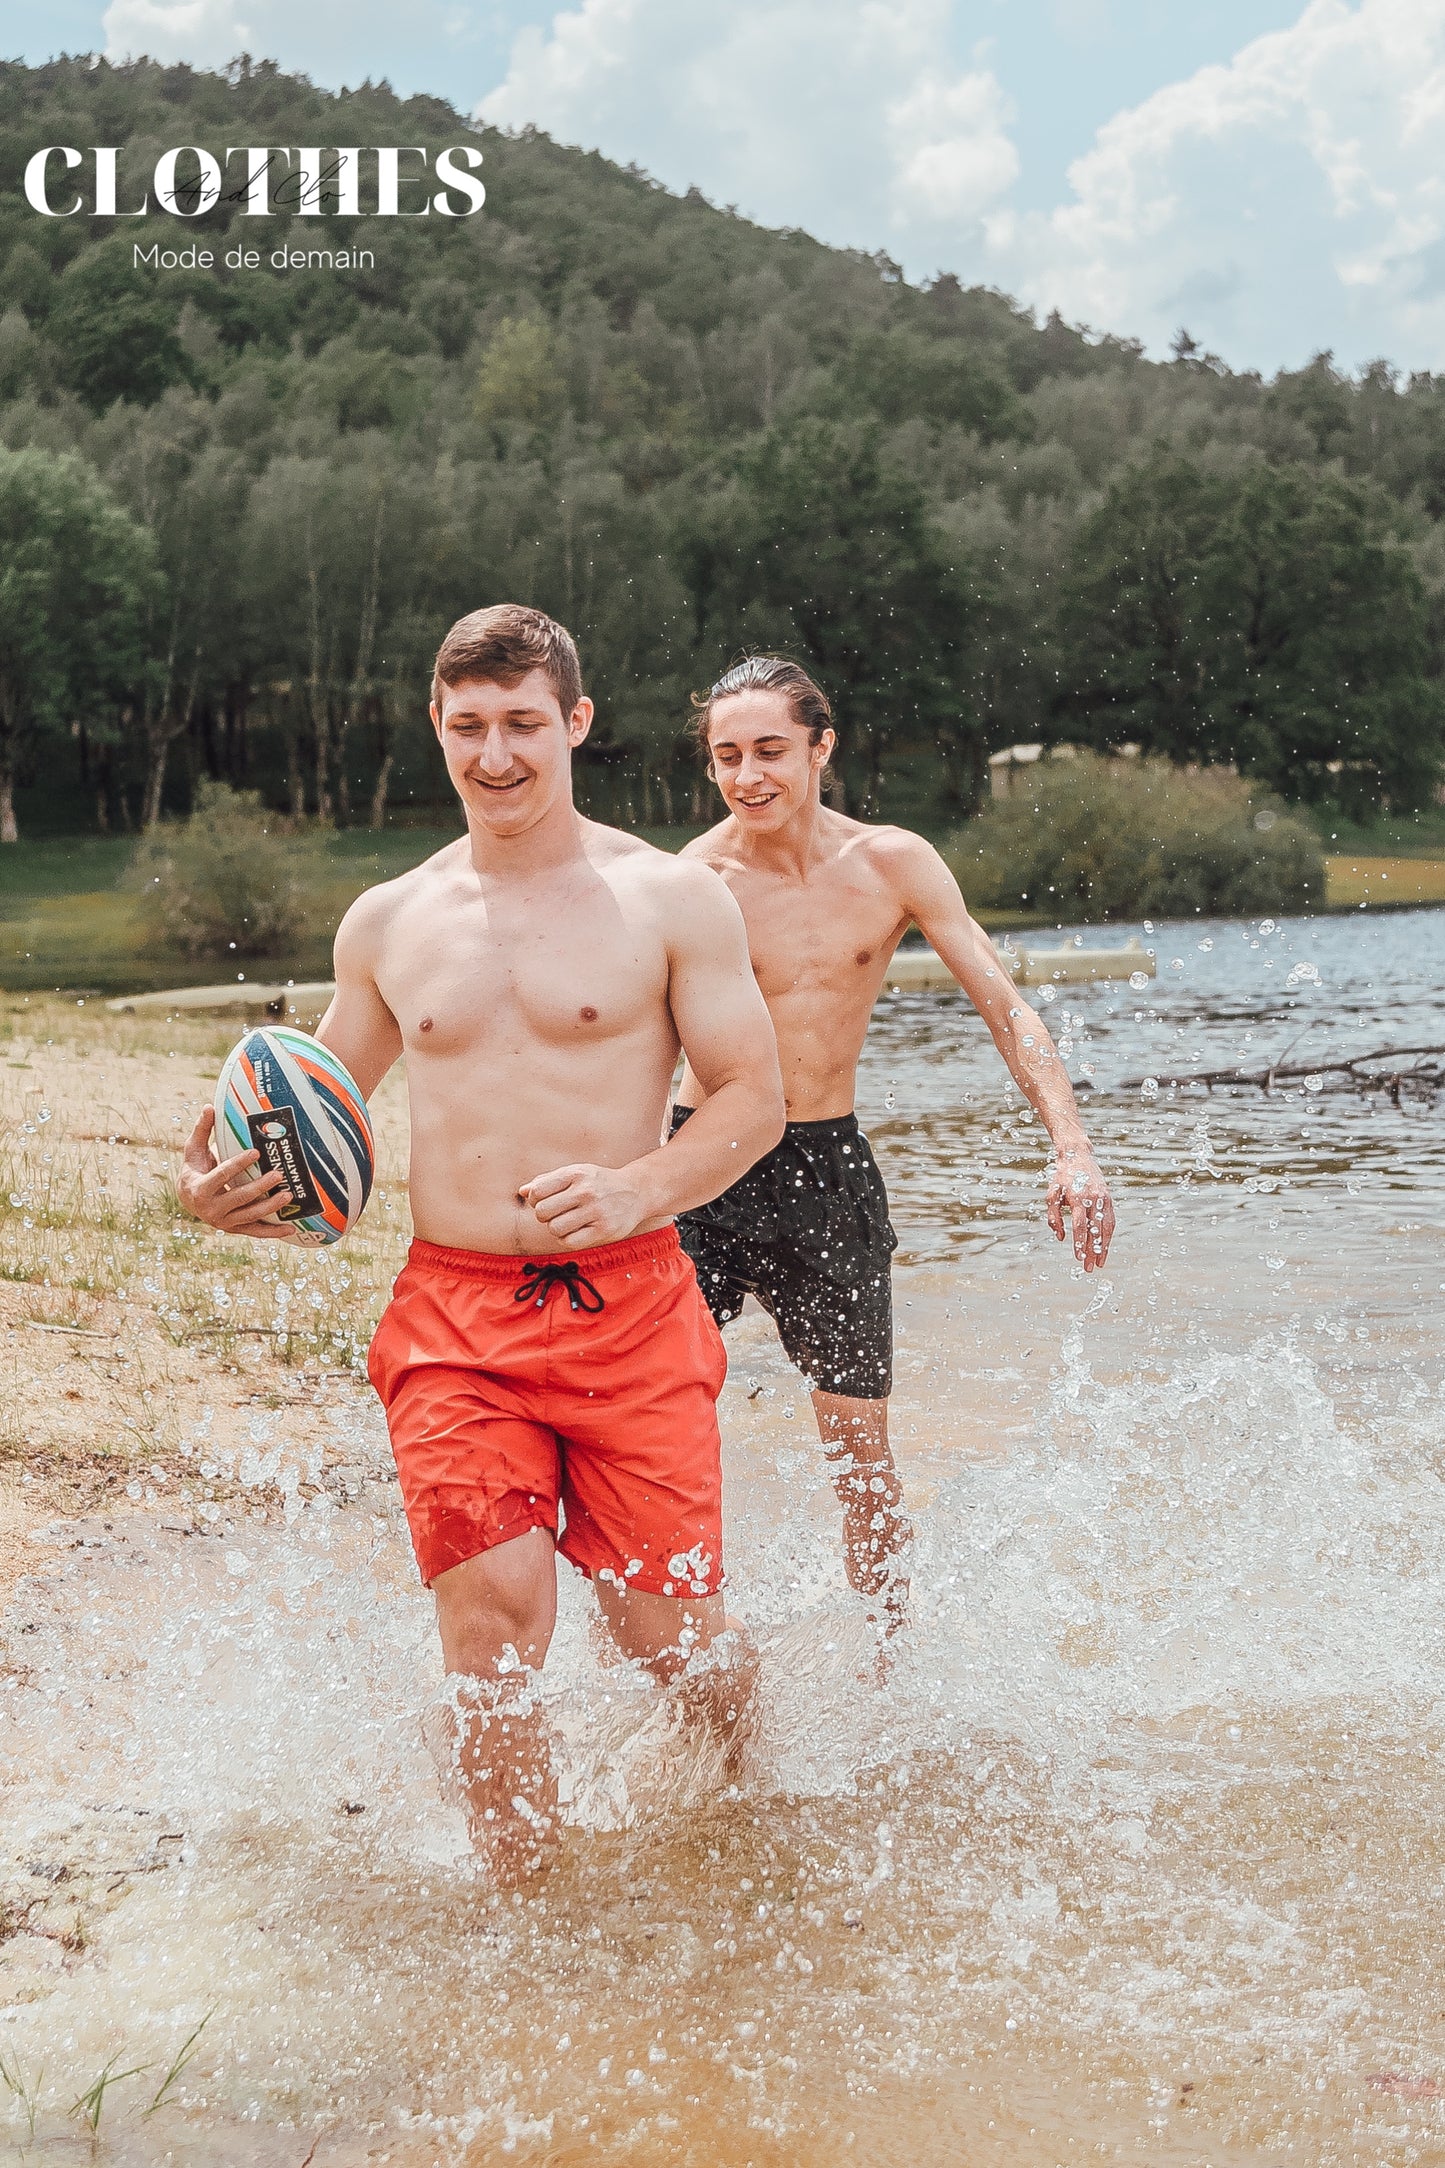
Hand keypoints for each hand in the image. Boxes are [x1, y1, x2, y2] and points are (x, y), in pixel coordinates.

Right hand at [177, 1105, 296, 1240]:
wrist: (187, 1198)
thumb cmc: (194, 1168)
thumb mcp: (193, 1149)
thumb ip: (202, 1129)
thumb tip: (209, 1105)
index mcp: (199, 1188)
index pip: (222, 1175)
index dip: (238, 1164)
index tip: (256, 1152)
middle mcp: (210, 1209)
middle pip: (239, 1197)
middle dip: (259, 1187)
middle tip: (279, 1174)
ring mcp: (223, 1222)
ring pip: (250, 1216)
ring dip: (270, 1207)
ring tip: (288, 1194)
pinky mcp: (234, 1229)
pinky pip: (255, 1232)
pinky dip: (273, 1232)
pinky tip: (291, 1229)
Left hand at [520, 1163, 647, 1248]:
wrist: (637, 1192)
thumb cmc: (599, 1182)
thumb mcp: (575, 1173)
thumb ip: (547, 1181)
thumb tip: (522, 1192)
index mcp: (575, 1174)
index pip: (537, 1191)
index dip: (534, 1200)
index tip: (545, 1201)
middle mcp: (586, 1191)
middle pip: (542, 1212)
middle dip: (544, 1215)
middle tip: (556, 1213)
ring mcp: (596, 1211)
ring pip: (554, 1228)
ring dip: (556, 1228)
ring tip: (567, 1222)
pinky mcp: (603, 1230)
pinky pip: (569, 1242)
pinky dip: (567, 1239)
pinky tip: (575, 1231)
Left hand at [1047, 1149, 1114, 1272]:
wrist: (1078, 1156)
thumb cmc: (1061, 1178)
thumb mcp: (1051, 1195)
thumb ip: (1053, 1217)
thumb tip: (1060, 1237)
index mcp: (1078, 1198)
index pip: (1080, 1226)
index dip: (1079, 1243)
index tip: (1078, 1258)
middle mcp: (1093, 1199)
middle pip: (1094, 1231)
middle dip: (1092, 1251)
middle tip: (1088, 1268)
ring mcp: (1103, 1199)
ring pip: (1106, 1228)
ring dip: (1104, 1247)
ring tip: (1100, 1263)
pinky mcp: (1109, 1199)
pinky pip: (1111, 1221)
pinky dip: (1109, 1236)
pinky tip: (1106, 1247)